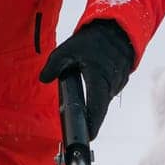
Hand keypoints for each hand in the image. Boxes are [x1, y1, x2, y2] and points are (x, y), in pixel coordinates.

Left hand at [39, 21, 134, 140]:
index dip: (92, 125)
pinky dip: (99, 94)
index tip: (88, 137)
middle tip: (81, 130)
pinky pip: (108, 92)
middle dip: (91, 119)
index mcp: (99, 78)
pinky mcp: (120, 80)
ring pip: (103, 100)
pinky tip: (92, 86)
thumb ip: (54, 64)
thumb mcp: (69, 48)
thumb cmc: (92, 39)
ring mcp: (118, 83)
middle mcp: (111, 84)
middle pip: (100, 109)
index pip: (96, 108)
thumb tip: (44, 78)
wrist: (117, 27)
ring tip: (84, 104)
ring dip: (94, 104)